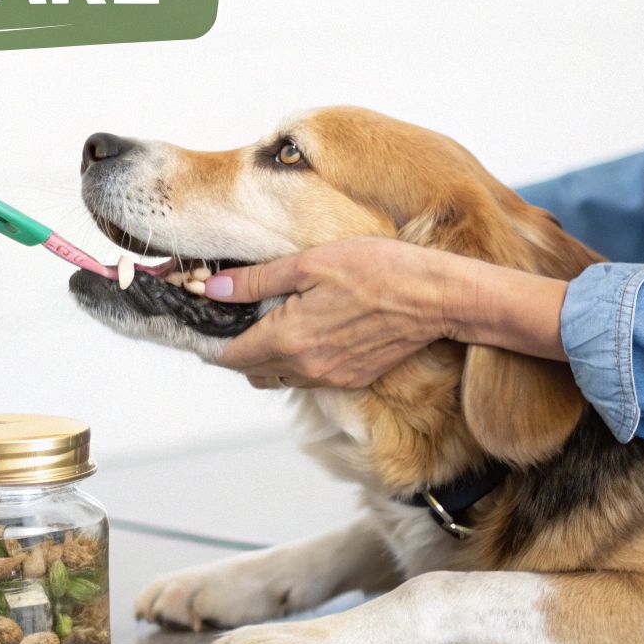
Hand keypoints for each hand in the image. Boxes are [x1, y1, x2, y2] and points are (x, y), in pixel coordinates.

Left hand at [204, 238, 467, 388]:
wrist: (435, 297)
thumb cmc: (379, 271)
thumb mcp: (309, 264)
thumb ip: (256, 281)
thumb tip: (214, 289)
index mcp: (289, 339)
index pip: (231, 356)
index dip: (213, 340)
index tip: (208, 322)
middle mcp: (306, 367)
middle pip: (250, 371)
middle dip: (237, 349)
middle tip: (236, 318)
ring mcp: (331, 378)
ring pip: (279, 377)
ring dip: (266, 359)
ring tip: (270, 324)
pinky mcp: (353, 379)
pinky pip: (309, 379)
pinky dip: (297, 362)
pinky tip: (307, 332)